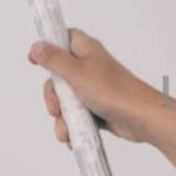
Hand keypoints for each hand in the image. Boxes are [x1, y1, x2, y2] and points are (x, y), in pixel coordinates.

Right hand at [28, 27, 151, 146]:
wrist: (140, 118)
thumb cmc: (112, 91)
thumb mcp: (76, 72)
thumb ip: (53, 59)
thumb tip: (36, 47)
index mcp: (85, 49)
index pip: (62, 39)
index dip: (48, 48)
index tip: (35, 61)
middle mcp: (88, 67)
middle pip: (57, 77)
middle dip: (53, 97)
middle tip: (57, 108)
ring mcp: (93, 88)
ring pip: (65, 100)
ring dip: (61, 118)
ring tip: (66, 130)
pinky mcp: (97, 107)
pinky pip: (76, 115)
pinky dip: (72, 126)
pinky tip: (72, 136)